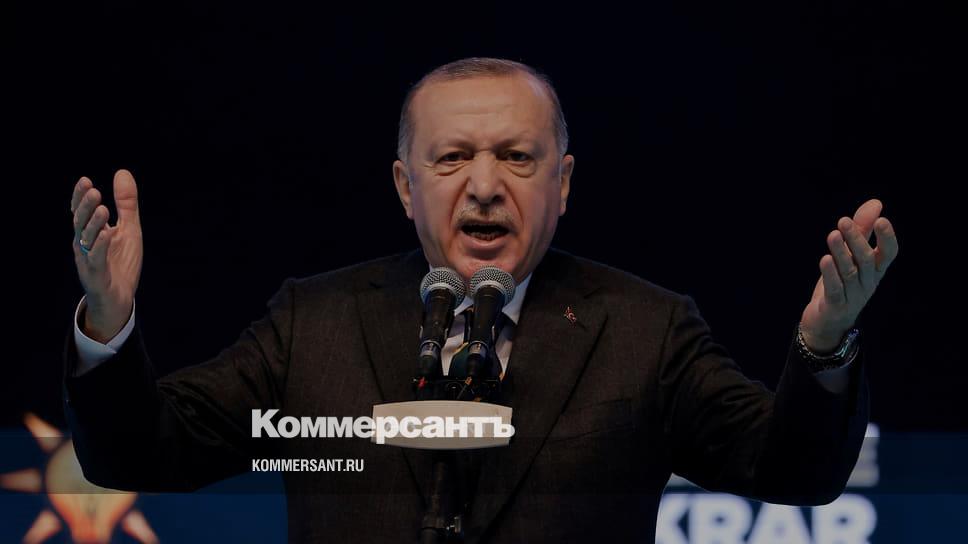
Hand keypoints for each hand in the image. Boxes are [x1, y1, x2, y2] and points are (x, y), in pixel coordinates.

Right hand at [70, 169, 143, 342]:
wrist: (119, 297)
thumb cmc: (121, 262)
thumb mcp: (128, 228)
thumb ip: (126, 204)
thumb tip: (122, 172)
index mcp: (91, 232)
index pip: (81, 211)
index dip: (80, 197)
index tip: (85, 180)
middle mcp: (85, 244)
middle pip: (81, 222)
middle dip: (85, 206)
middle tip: (93, 190)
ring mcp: (88, 259)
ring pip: (87, 239)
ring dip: (94, 224)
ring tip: (102, 208)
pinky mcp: (97, 275)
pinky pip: (96, 259)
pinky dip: (101, 246)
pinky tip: (107, 234)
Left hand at [799, 199, 898, 352]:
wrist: (826, 322)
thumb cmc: (842, 283)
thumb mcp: (852, 255)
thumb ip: (862, 230)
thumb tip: (876, 203)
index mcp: (875, 270)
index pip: (889, 254)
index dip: (887, 238)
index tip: (882, 220)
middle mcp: (868, 283)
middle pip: (866, 260)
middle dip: (856, 239)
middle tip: (843, 221)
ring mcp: (853, 296)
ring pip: (850, 273)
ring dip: (841, 253)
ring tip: (833, 235)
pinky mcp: (836, 306)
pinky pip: (835, 289)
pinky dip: (830, 274)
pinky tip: (824, 259)